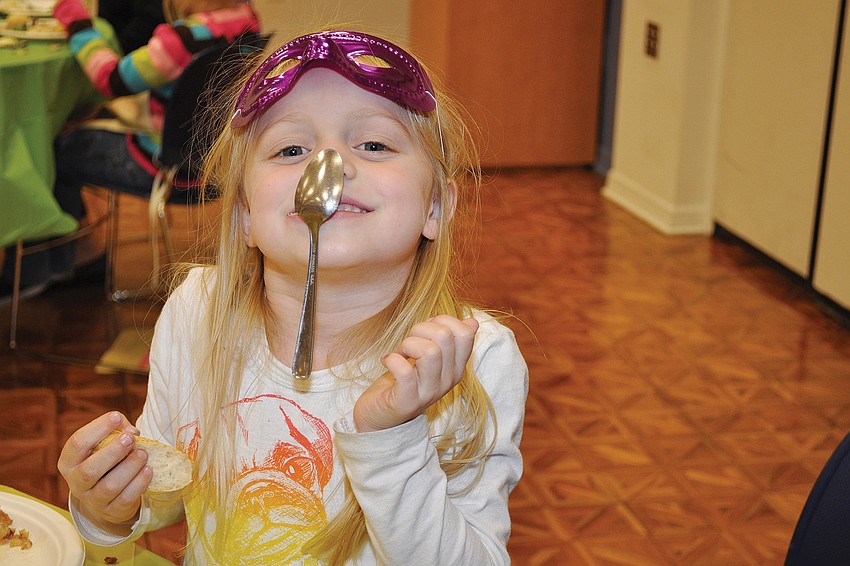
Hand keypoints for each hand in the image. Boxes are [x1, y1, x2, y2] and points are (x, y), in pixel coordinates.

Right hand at [57, 412, 151, 527]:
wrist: (110, 495)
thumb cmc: (109, 460)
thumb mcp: (106, 443)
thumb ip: (117, 431)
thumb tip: (131, 431)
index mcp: (70, 461)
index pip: (77, 443)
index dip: (97, 428)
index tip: (116, 416)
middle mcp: (76, 482)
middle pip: (90, 470)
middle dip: (112, 452)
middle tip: (130, 439)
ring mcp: (93, 500)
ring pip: (109, 486)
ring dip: (129, 467)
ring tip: (143, 454)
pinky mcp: (112, 511)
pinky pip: (125, 499)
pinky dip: (139, 483)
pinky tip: (148, 470)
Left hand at [353, 315, 478, 432]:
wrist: (382, 413)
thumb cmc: (405, 380)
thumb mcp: (430, 358)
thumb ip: (448, 340)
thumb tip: (472, 322)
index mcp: (457, 367)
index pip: (465, 334)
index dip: (442, 321)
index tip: (425, 330)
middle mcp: (448, 380)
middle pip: (445, 336)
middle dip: (420, 329)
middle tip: (408, 342)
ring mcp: (430, 392)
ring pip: (430, 351)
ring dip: (408, 344)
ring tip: (400, 352)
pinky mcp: (407, 400)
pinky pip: (405, 371)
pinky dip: (392, 359)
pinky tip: (386, 360)